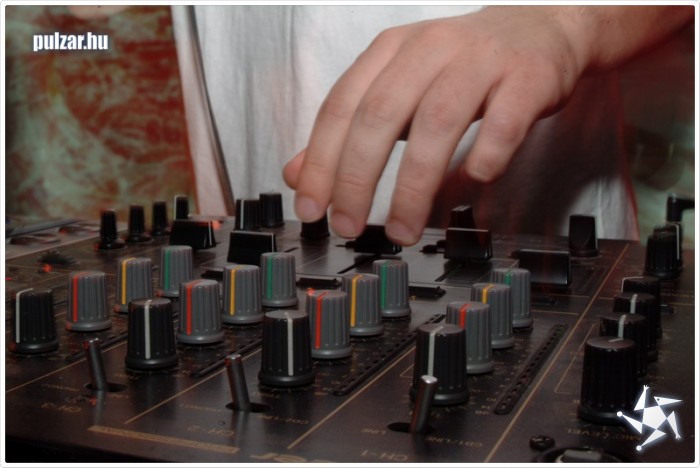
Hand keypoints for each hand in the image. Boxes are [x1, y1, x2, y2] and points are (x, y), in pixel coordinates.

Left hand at [284, 7, 585, 244]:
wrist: (539, 28)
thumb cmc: (462, 65)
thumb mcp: (398, 86)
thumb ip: (349, 129)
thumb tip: (297, 174)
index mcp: (391, 51)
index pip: (341, 107)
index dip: (321, 161)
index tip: (312, 207)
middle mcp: (430, 49)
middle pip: (380, 115)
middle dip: (357, 179)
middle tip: (348, 226)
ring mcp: (480, 61)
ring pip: (436, 123)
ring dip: (413, 186)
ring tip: (403, 229)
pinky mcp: (526, 77)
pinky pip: (504, 122)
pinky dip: (486, 155)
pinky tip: (474, 179)